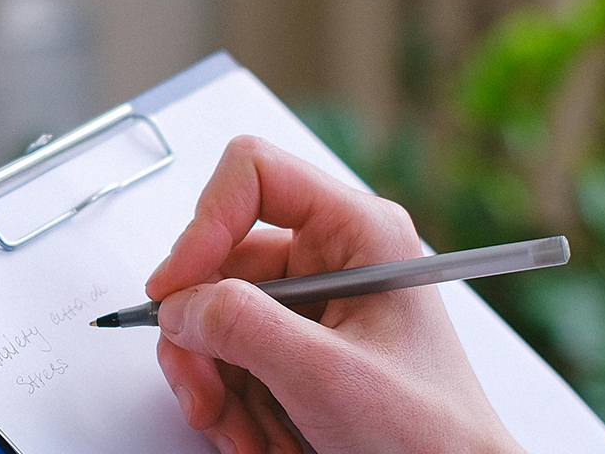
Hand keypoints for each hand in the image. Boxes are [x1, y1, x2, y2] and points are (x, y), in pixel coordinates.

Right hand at [145, 136, 523, 453]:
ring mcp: (313, 305)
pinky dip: (231, 403)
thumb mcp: (327, 376)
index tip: (174, 290)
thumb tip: (180, 304)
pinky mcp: (299, 347)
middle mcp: (333, 258)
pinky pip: (231, 358)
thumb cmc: (430, 434)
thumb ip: (244, 328)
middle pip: (220, 263)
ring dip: (216, 384)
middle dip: (203, 339)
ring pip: (216, 319)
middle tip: (205, 395)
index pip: (255, 176)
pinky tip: (260, 437)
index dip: (203, 225)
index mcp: (359, 232)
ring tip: (244, 433)